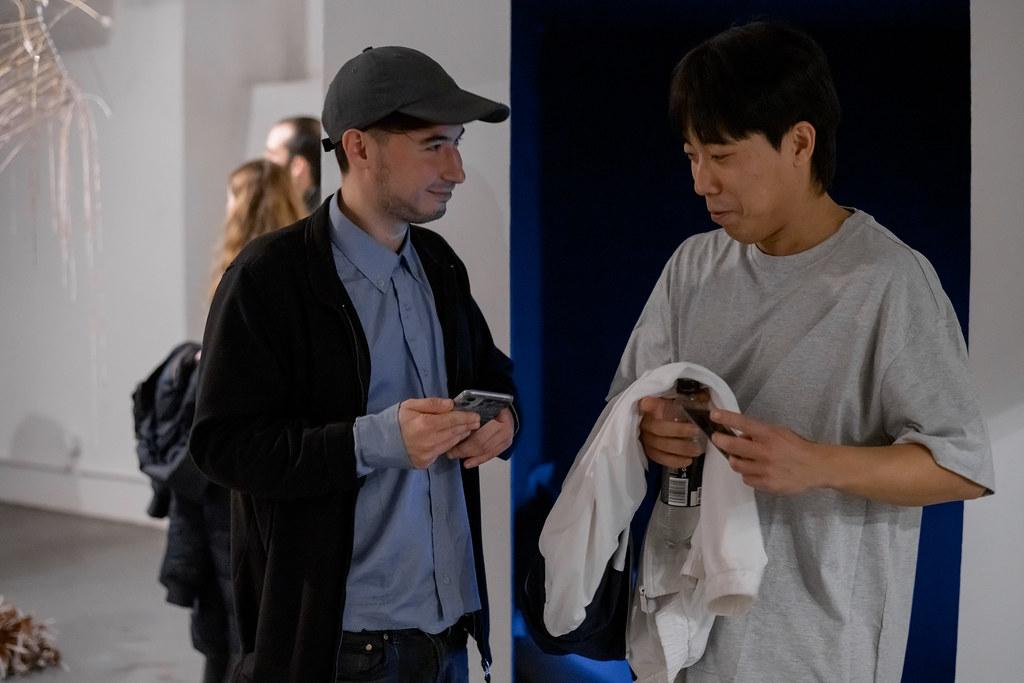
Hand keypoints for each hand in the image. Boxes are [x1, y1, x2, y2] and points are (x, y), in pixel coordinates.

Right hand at [399, 398, 479, 468]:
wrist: (380, 442)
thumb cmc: (396, 421)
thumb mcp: (411, 405)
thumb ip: (432, 404)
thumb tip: (451, 404)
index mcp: (426, 424)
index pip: (453, 420)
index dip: (466, 417)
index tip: (475, 415)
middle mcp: (429, 440)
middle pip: (455, 432)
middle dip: (467, 426)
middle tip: (476, 421)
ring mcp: (428, 453)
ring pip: (451, 443)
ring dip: (461, 435)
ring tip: (467, 428)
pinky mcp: (426, 462)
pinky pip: (442, 451)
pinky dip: (450, 444)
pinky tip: (453, 438)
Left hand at [449, 407, 513, 467]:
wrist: (506, 410)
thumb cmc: (494, 406)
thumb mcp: (482, 404)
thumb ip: (470, 413)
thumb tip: (453, 418)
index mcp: (498, 413)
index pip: (479, 427)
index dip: (464, 434)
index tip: (452, 437)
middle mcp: (504, 427)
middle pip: (482, 442)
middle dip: (464, 449)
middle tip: (451, 451)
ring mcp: (506, 438)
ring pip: (485, 451)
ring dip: (469, 456)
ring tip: (456, 455)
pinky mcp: (504, 446)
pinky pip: (490, 455)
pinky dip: (478, 460)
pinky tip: (468, 463)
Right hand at [637, 396, 703, 469]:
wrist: (669, 423)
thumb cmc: (676, 410)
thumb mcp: (683, 401)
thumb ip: (692, 398)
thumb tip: (704, 397)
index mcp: (651, 407)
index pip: (646, 404)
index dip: (649, 405)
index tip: (648, 403)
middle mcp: (645, 422)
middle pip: (658, 428)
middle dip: (679, 431)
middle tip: (697, 431)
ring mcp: (645, 438)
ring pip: (660, 445)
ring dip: (680, 448)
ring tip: (697, 449)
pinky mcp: (649, 451)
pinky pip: (660, 458)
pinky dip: (674, 461)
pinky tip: (688, 460)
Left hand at [709, 409, 825, 494]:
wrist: (815, 467)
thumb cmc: (796, 447)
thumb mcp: (779, 432)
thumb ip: (759, 433)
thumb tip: (739, 435)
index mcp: (770, 434)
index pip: (744, 423)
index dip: (726, 418)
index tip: (714, 414)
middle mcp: (766, 451)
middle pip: (733, 446)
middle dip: (720, 440)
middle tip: (717, 438)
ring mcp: (765, 469)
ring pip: (736, 464)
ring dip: (734, 459)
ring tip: (739, 457)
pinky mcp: (767, 484)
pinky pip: (747, 479)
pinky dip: (747, 474)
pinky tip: (755, 470)